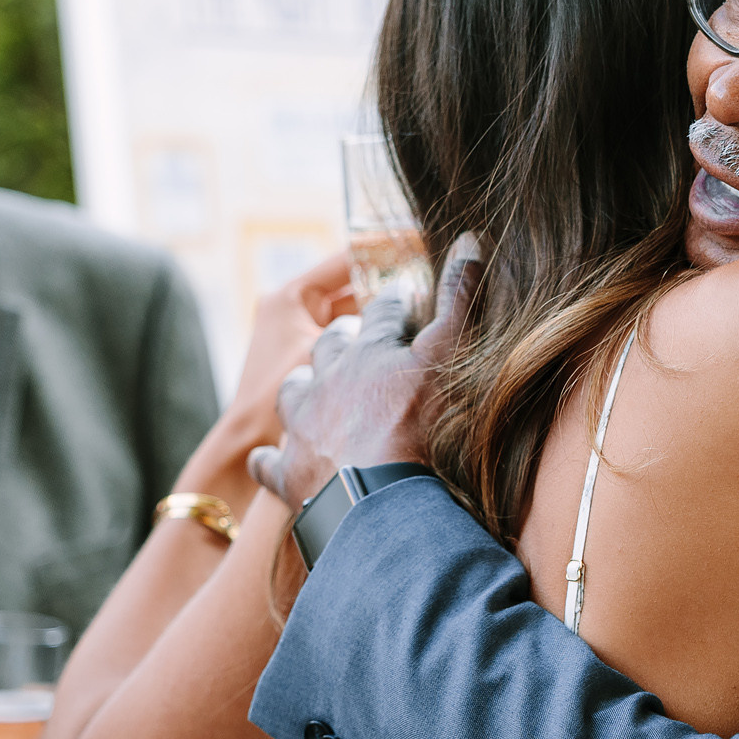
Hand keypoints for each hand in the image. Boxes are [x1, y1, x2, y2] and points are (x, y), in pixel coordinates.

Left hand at [250, 235, 482, 506]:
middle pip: (331, 346)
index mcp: (366, 350)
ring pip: (294, 392)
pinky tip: (273, 459)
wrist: (375, 498)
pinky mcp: (289, 472)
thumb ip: (457, 299)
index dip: (395, 303)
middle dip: (343, 338)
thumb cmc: (415, 426)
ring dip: (302, 388)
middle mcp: (326, 380)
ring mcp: (302, 426)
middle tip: (358, 340)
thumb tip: (468, 239)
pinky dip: (272, 458)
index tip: (404, 298)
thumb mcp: (446, 355)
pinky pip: (270, 461)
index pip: (382, 312)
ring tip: (313, 390)